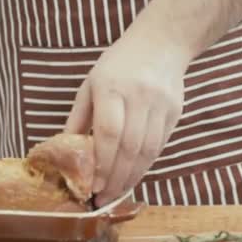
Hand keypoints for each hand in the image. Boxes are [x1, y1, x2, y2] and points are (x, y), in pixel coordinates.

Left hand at [65, 37, 187, 206]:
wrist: (162, 42)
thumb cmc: (120, 63)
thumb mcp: (91, 83)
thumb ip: (80, 118)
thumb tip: (66, 152)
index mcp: (112, 87)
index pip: (109, 133)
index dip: (102, 164)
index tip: (93, 186)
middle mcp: (139, 97)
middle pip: (129, 147)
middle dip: (116, 178)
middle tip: (104, 198)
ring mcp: (161, 104)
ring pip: (148, 151)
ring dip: (133, 176)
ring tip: (118, 192)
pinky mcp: (175, 111)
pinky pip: (160, 145)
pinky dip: (146, 164)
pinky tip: (134, 175)